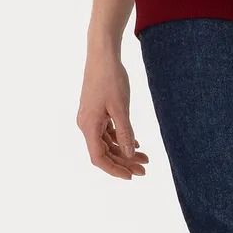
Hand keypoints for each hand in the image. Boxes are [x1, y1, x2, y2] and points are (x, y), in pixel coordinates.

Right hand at [77, 49, 149, 178]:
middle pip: (104, 152)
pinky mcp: (97, 112)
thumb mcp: (121, 108)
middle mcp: (87, 124)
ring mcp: (92, 118)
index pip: (99, 157)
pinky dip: (121, 138)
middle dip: (124, 162)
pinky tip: (135, 144)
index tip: (131, 176)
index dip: (114, 169)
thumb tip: (128, 154)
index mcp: (88, 126)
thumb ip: (124, 132)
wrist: (103, 56)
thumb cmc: (111, 79)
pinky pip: (108, 131)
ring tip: (145, 158)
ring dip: (124, 151)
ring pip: (108, 142)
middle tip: (145, 169)